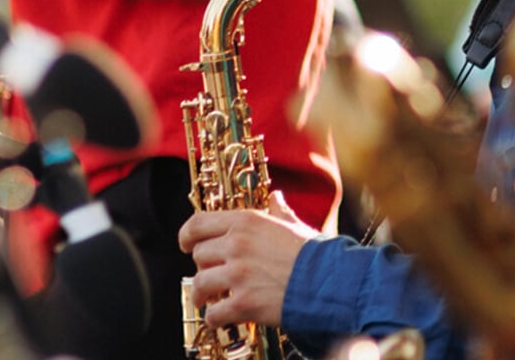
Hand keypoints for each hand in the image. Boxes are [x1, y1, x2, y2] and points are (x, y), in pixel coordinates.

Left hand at [179, 191, 318, 326]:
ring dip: (202, 295)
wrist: (329, 282)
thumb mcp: (293, 225)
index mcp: (245, 222)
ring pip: (200, 284)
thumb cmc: (314, 254)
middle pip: (198, 255)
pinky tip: (221, 317)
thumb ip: (279, 211)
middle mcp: (236, 245)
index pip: (198, 224)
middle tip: (211, 277)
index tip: (185, 244)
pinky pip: (214, 312)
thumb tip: (276, 198)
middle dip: (202, 268)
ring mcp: (238, 274)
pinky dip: (214, 317)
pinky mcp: (243, 302)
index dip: (186, 236)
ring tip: (208, 301)